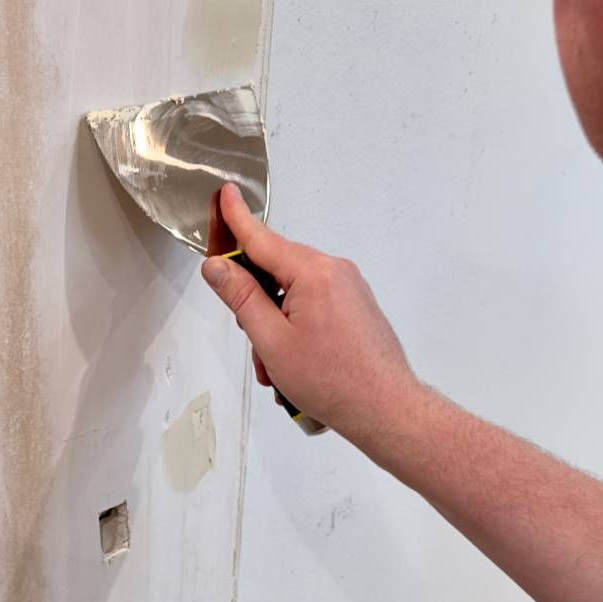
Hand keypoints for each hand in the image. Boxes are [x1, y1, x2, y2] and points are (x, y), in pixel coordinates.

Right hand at [201, 183, 420, 443]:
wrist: (385, 408)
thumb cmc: (330, 380)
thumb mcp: (272, 340)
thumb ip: (241, 297)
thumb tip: (217, 265)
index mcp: (312, 272)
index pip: (262, 239)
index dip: (236, 219)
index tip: (224, 193)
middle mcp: (335, 270)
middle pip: (277, 270)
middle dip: (256, 306)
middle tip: (256, 347)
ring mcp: (350, 288)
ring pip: (294, 295)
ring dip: (277, 328)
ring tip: (280, 371)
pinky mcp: (357, 306)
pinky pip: (314, 306)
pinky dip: (297, 331)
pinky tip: (297, 366)